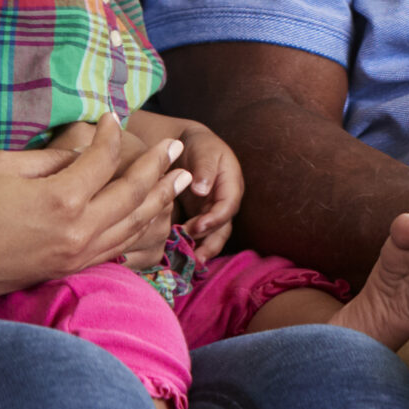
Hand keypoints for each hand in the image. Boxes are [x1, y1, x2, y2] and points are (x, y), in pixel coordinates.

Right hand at [0, 114, 187, 308]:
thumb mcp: (2, 166)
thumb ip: (52, 159)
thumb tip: (83, 155)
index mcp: (63, 199)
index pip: (104, 160)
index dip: (110, 135)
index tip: (111, 117)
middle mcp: (79, 231)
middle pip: (133, 193)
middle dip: (159, 167)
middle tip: (176, 147)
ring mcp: (76, 255)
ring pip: (133, 225)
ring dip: (159, 200)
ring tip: (179, 181)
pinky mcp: (66, 270)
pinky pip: (116, 250)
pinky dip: (137, 231)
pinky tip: (147, 220)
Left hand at [172, 123, 244, 259]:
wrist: (184, 145)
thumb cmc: (197, 145)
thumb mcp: (203, 150)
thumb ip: (204, 168)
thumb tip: (202, 189)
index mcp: (231, 184)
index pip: (228, 206)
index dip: (215, 218)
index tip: (196, 226)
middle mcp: (224, 201)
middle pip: (223, 227)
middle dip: (209, 242)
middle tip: (193, 255)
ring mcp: (212, 211)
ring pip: (213, 236)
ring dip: (202, 249)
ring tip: (188, 263)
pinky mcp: (199, 217)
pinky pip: (198, 236)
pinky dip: (190, 246)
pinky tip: (177, 257)